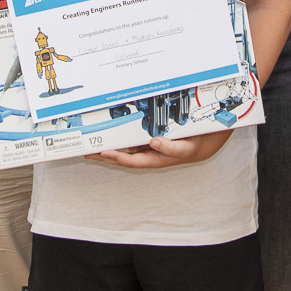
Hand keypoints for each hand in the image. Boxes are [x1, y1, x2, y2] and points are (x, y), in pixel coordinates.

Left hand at [89, 128, 229, 168]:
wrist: (204, 142)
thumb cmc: (193, 147)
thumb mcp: (186, 148)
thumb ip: (171, 148)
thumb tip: (154, 143)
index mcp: (155, 159)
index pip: (132, 160)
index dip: (117, 157)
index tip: (104, 153)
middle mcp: (148, 153)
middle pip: (122, 156)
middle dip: (104, 155)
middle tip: (86, 152)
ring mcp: (147, 145)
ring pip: (124, 147)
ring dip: (109, 145)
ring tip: (91, 142)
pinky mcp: (148, 137)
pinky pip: (131, 137)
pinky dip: (120, 134)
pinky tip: (110, 130)